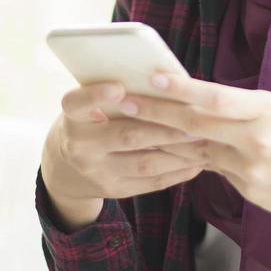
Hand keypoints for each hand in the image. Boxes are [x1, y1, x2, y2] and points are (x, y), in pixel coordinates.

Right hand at [40, 81, 205, 228]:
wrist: (66, 166)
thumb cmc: (90, 120)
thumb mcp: (89, 104)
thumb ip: (116, 95)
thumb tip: (164, 80)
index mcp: (71, 117)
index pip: (77, 104)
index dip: (96, 96)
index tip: (119, 87)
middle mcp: (80, 146)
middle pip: (126, 135)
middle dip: (164, 129)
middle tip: (195, 119)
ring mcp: (97, 172)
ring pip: (144, 163)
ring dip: (179, 152)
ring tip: (204, 140)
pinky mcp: (114, 189)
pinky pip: (151, 182)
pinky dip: (178, 171)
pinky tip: (198, 162)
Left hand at [122, 74, 270, 231]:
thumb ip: (247, 108)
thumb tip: (205, 102)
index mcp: (269, 110)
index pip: (216, 98)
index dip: (180, 88)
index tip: (151, 77)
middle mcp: (257, 139)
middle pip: (196, 124)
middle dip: (155, 112)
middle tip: (123, 102)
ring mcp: (252, 169)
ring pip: (198, 150)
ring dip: (163, 138)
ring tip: (132, 127)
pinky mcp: (250, 191)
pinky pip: (214, 171)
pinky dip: (191, 159)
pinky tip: (167, 152)